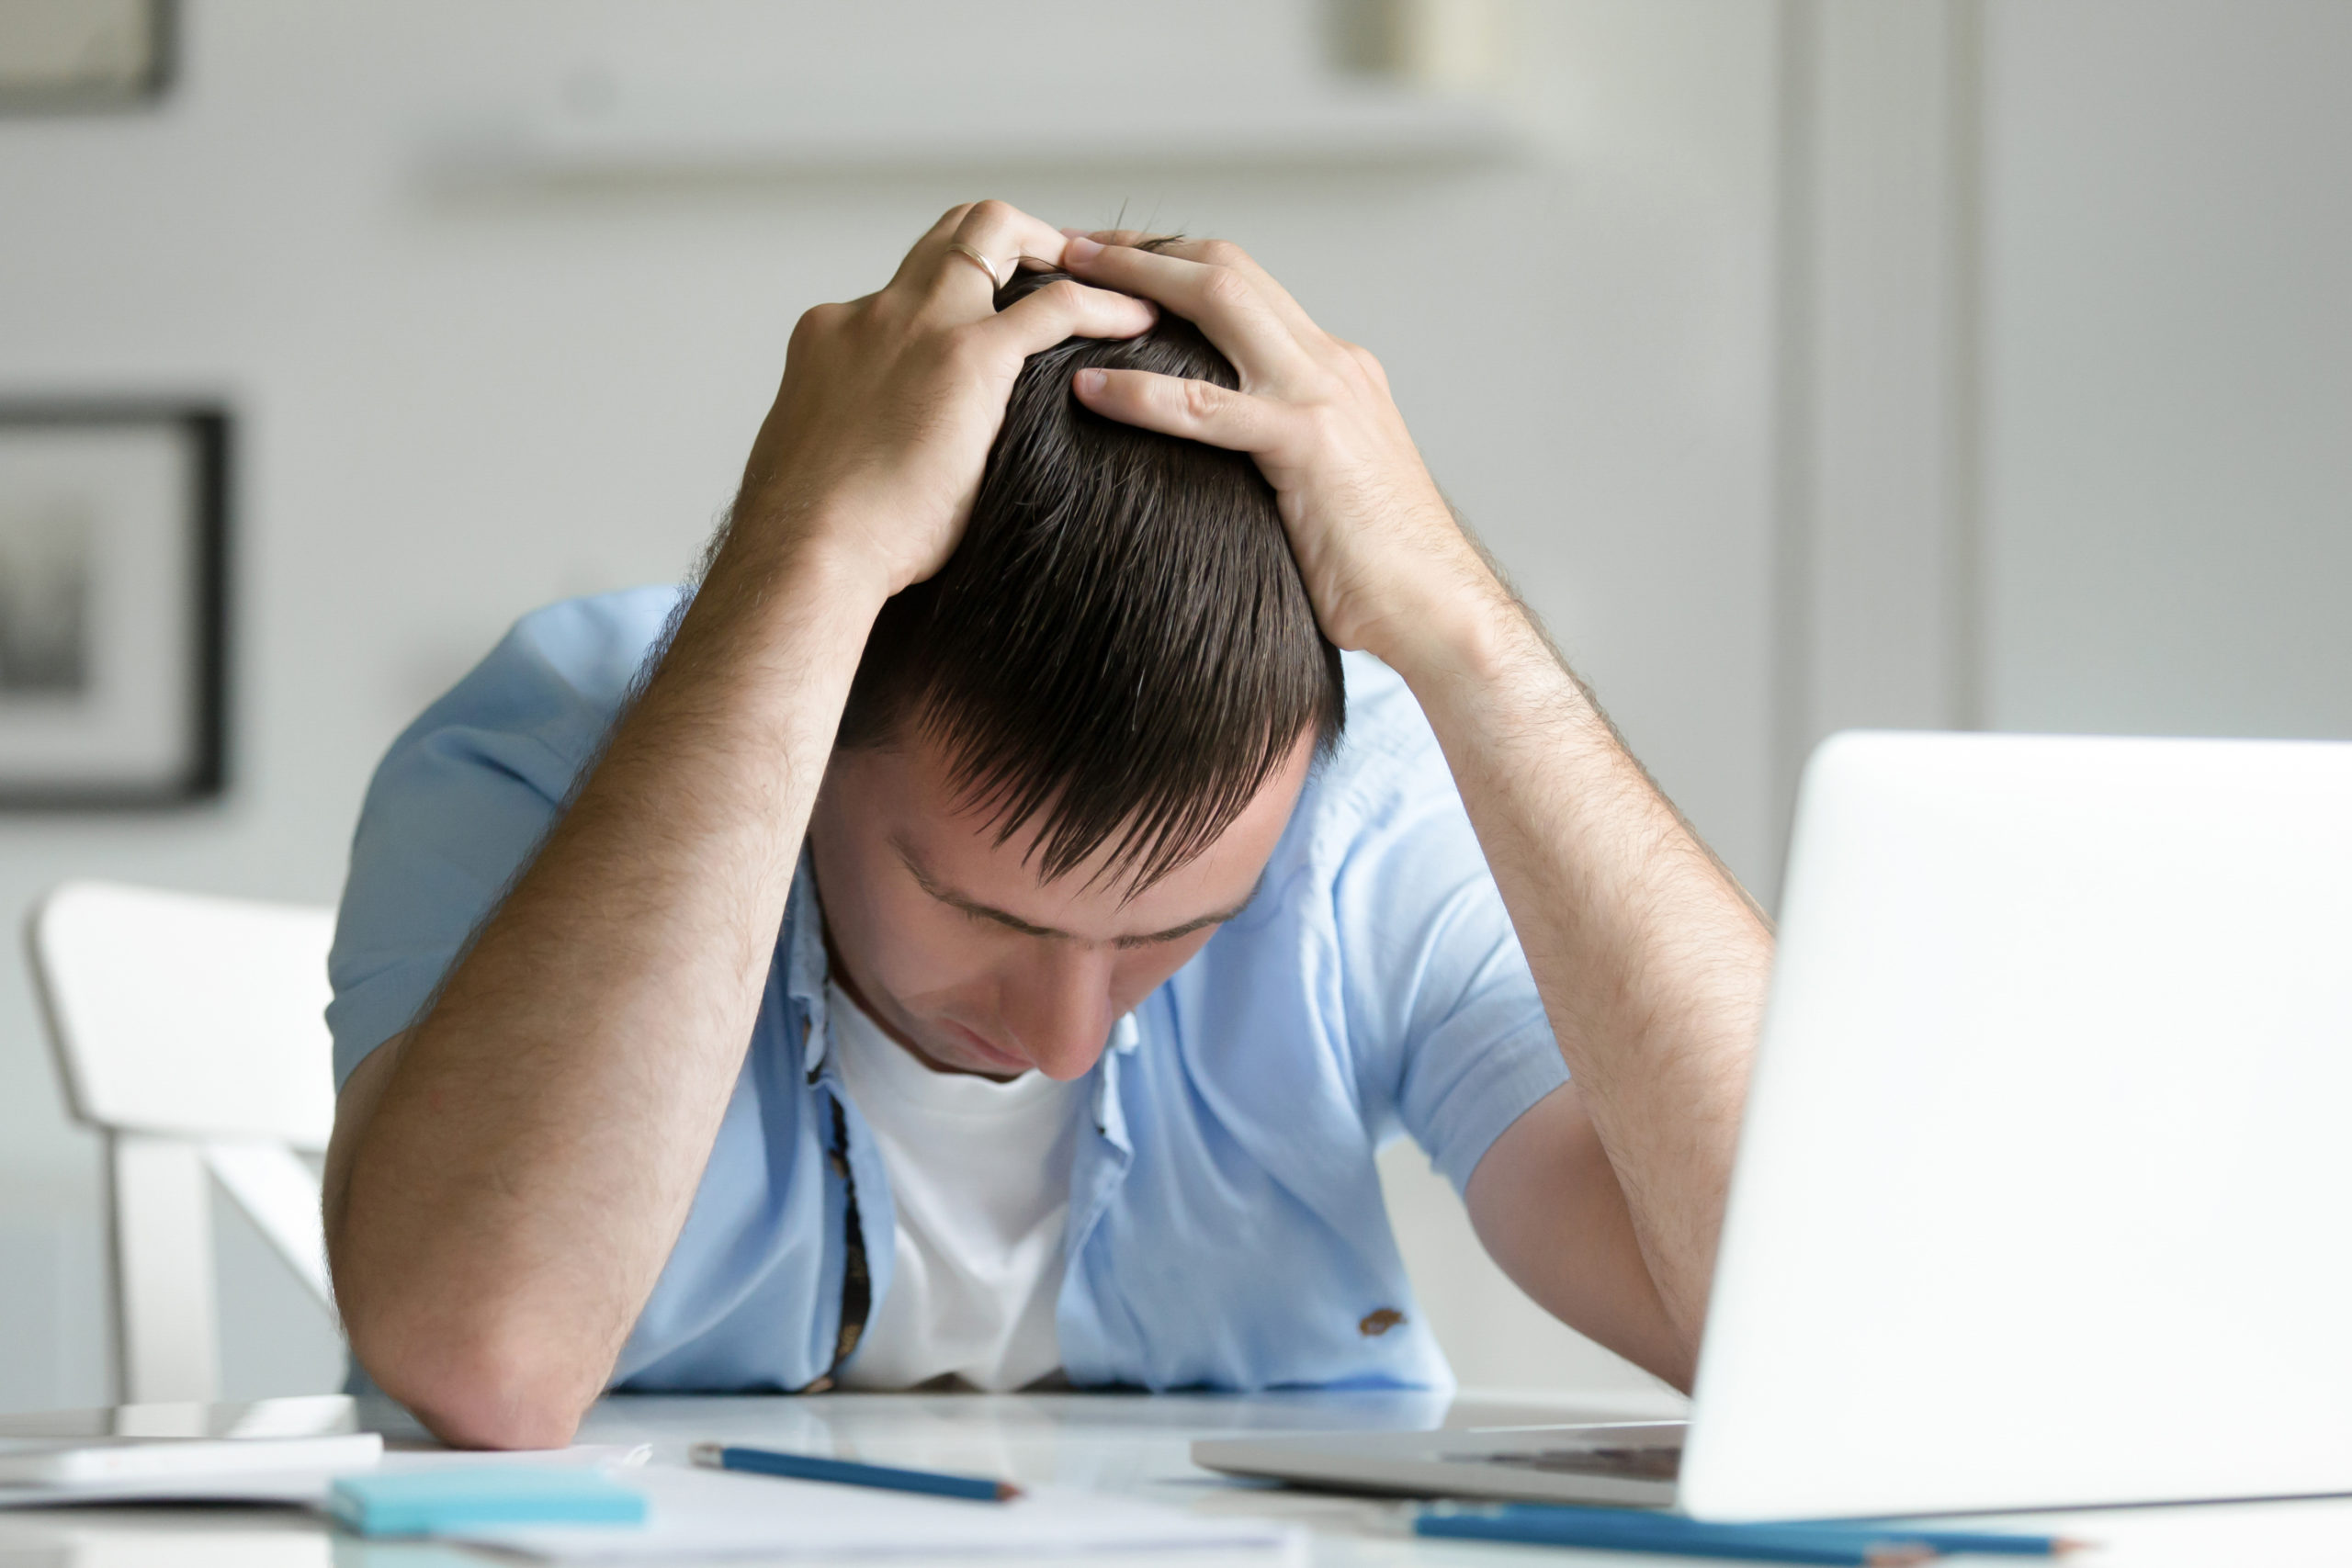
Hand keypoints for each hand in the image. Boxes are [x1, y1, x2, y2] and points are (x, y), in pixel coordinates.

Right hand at [731, 203, 1155, 600]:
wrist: (805, 550)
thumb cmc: (816, 536)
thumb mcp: (827, 462)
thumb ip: (859, 437)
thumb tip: (889, 468)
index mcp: (832, 336)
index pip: (900, 289)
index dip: (951, 295)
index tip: (988, 319)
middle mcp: (873, 312)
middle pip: (945, 234)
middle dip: (1007, 240)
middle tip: (1057, 274)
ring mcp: (918, 324)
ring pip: (993, 230)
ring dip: (1053, 247)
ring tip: (1105, 281)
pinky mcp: (968, 357)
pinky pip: (1054, 306)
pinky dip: (1102, 305)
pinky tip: (1136, 324)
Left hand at [1058, 233, 1500, 663]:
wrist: (1437, 607)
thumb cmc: (1376, 565)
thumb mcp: (1324, 479)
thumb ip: (1278, 444)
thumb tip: (1214, 454)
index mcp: (1334, 367)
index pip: (1247, 285)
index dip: (1174, 262)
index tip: (1112, 261)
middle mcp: (1330, 362)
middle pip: (1227, 268)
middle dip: (1143, 248)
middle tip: (1071, 245)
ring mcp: (1321, 396)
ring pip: (1220, 303)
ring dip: (1133, 282)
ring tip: (1065, 282)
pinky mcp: (1307, 444)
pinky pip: (1208, 408)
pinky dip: (1142, 391)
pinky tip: (1089, 388)